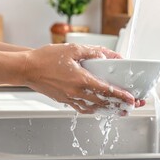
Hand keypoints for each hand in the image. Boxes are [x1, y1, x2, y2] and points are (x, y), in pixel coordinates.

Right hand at [23, 44, 137, 114]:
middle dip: (119, 105)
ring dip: (107, 110)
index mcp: (81, 80)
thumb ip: (92, 52)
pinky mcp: (63, 100)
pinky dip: (93, 109)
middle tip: (130, 107)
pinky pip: (82, 108)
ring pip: (93, 108)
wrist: (26, 69)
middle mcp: (77, 92)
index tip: (132, 100)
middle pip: (103, 102)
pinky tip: (97, 107)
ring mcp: (69, 98)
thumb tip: (107, 55)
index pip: (107, 91)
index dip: (121, 96)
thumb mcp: (72, 49)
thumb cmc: (45, 58)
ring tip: (117, 110)